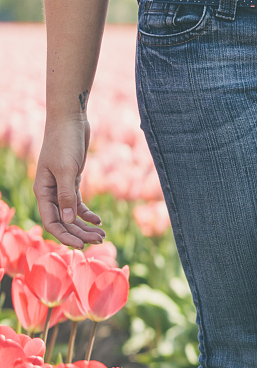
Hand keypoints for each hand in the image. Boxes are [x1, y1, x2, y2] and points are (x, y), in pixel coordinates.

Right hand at [34, 117, 103, 247]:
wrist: (70, 121)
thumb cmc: (64, 142)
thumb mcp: (66, 169)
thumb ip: (66, 195)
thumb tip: (67, 220)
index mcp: (42, 191)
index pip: (51, 221)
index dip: (65, 236)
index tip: (81, 246)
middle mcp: (49, 192)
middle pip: (63, 221)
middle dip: (79, 233)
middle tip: (100, 241)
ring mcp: (60, 187)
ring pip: (71, 214)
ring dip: (85, 226)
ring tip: (102, 235)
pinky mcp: (71, 181)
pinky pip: (77, 204)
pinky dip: (87, 214)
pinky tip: (98, 221)